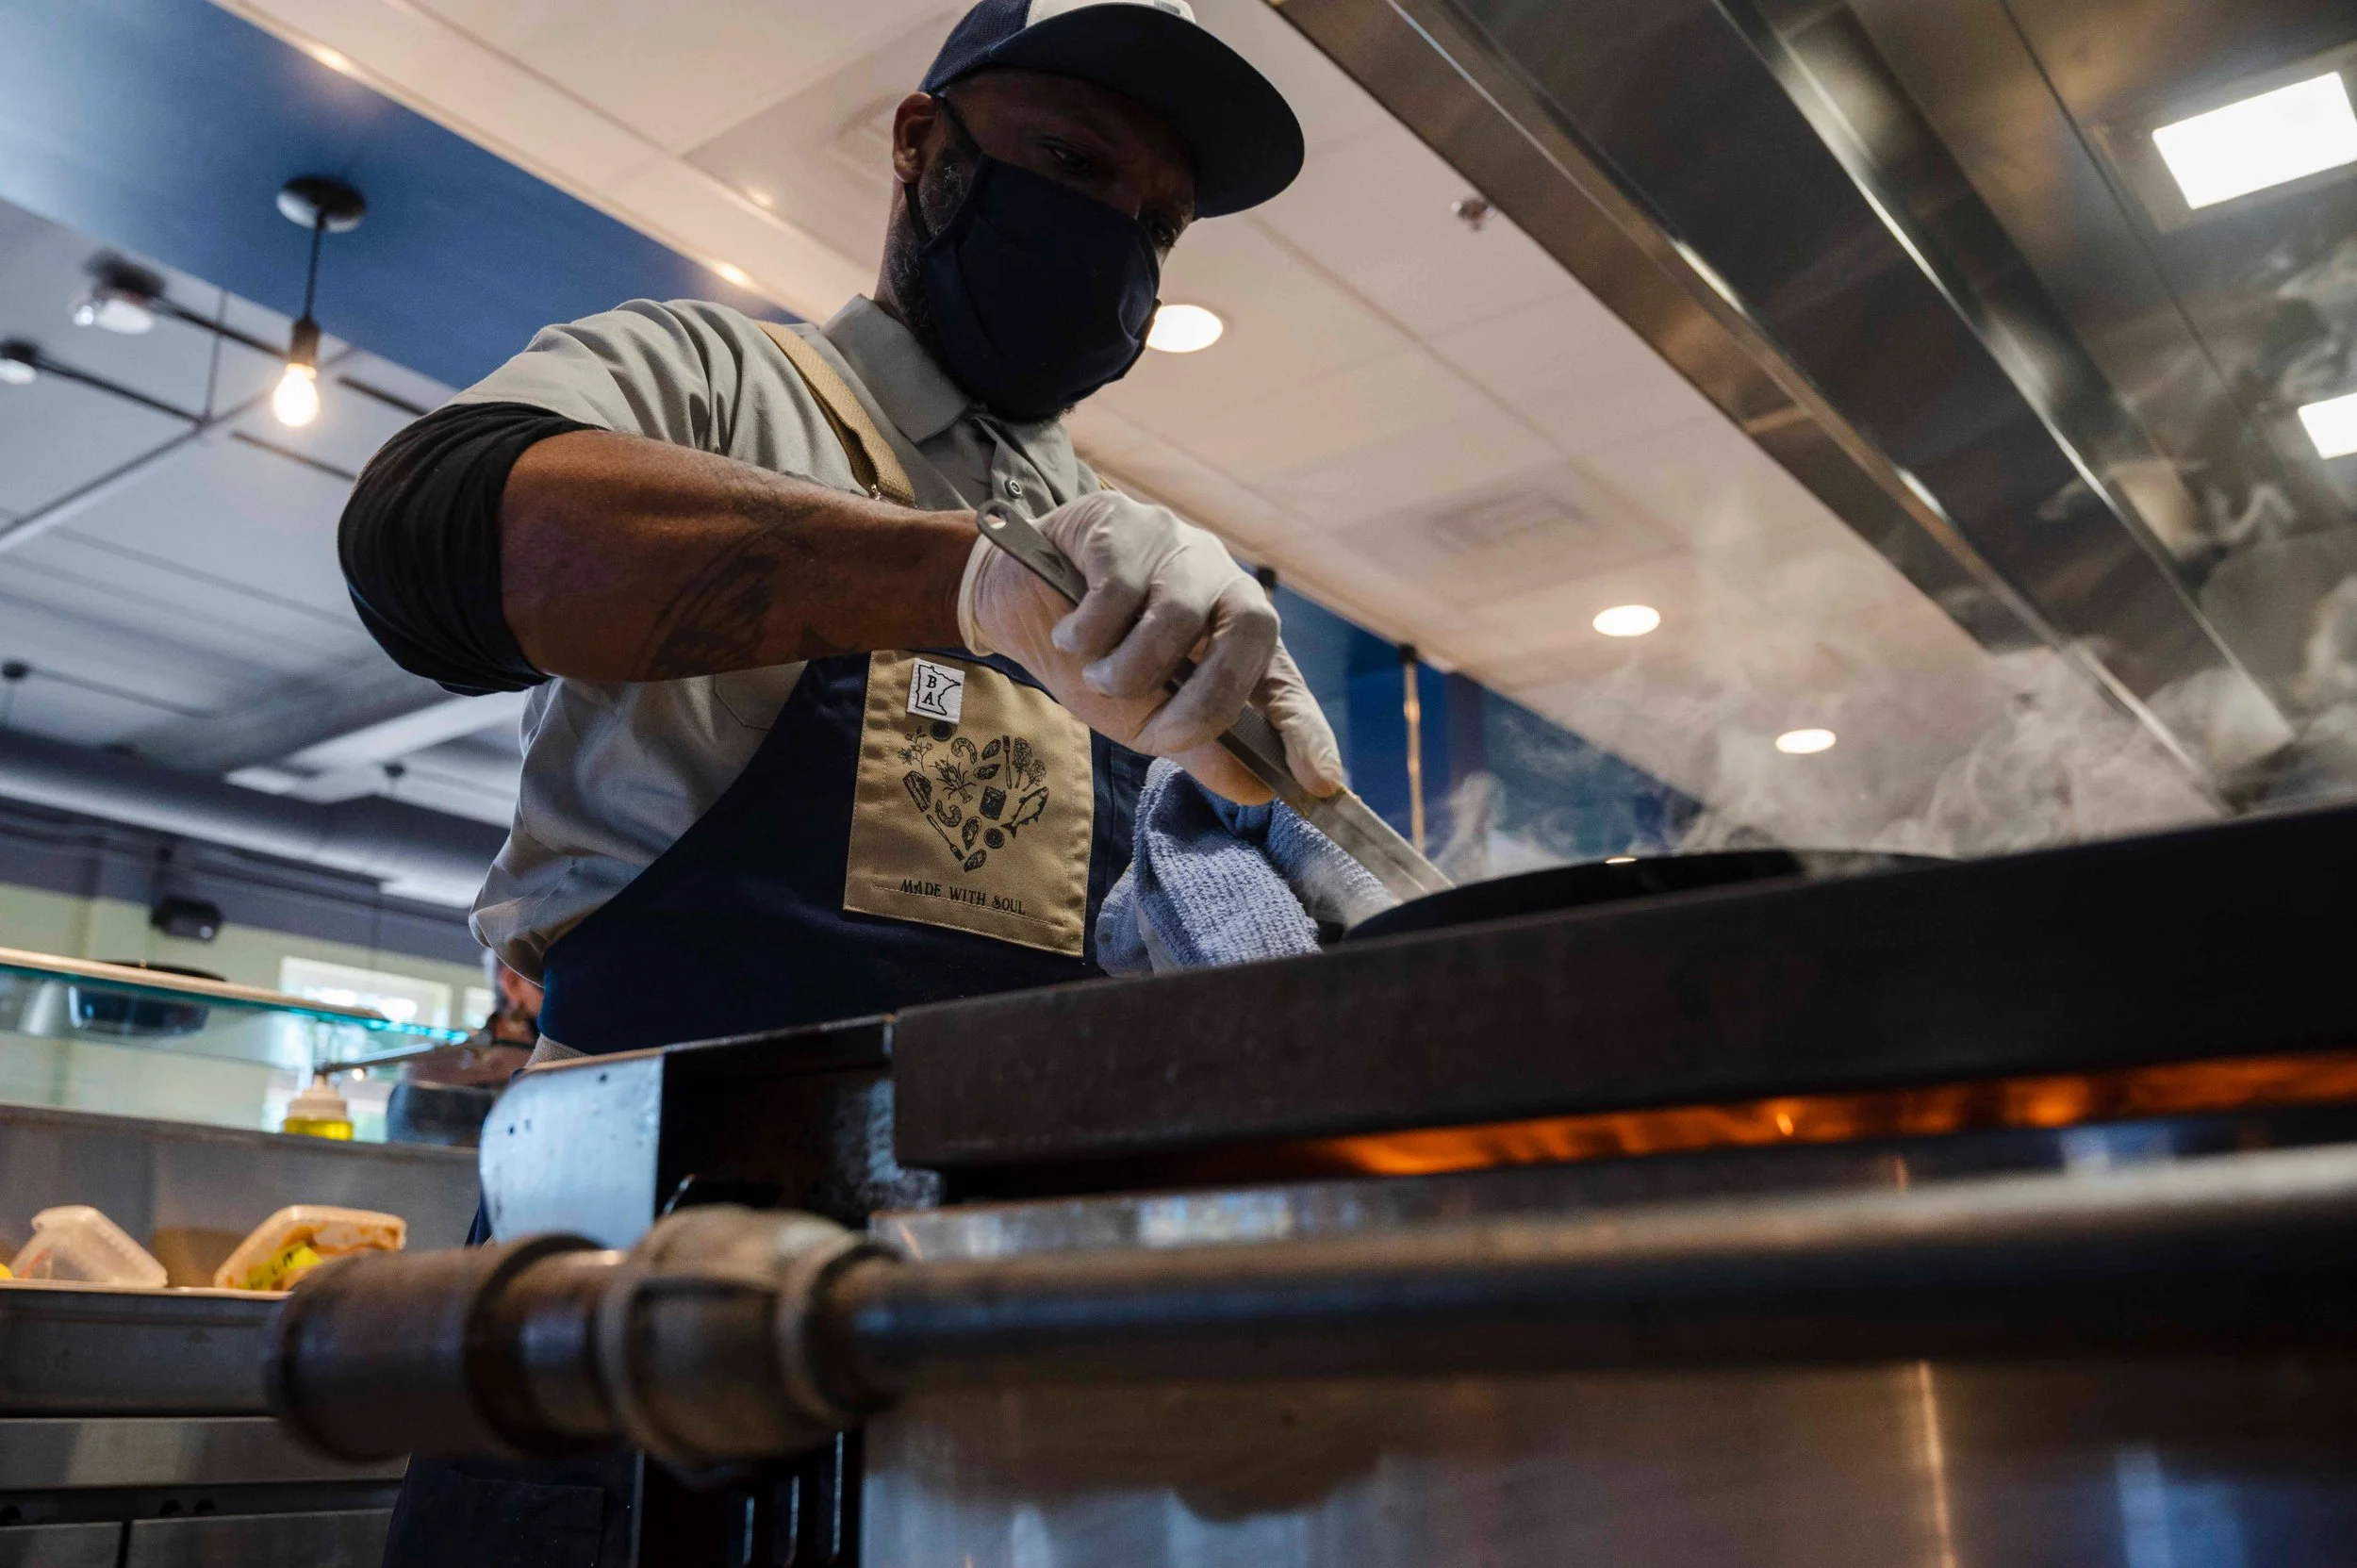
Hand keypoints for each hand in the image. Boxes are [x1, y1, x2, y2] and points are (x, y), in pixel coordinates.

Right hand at [959, 491, 1343, 803]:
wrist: (1016, 603)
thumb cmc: (1093, 661)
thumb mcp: (1143, 719)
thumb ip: (1197, 747)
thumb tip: (1253, 792)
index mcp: (1235, 637)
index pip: (1285, 683)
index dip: (1308, 730)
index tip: (1321, 782)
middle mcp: (1221, 582)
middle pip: (1251, 630)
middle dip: (1208, 698)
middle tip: (1159, 735)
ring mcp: (1177, 547)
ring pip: (1178, 616)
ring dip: (1129, 669)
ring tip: (1095, 677)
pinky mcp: (1125, 524)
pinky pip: (1118, 590)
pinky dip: (1087, 632)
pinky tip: (1068, 634)